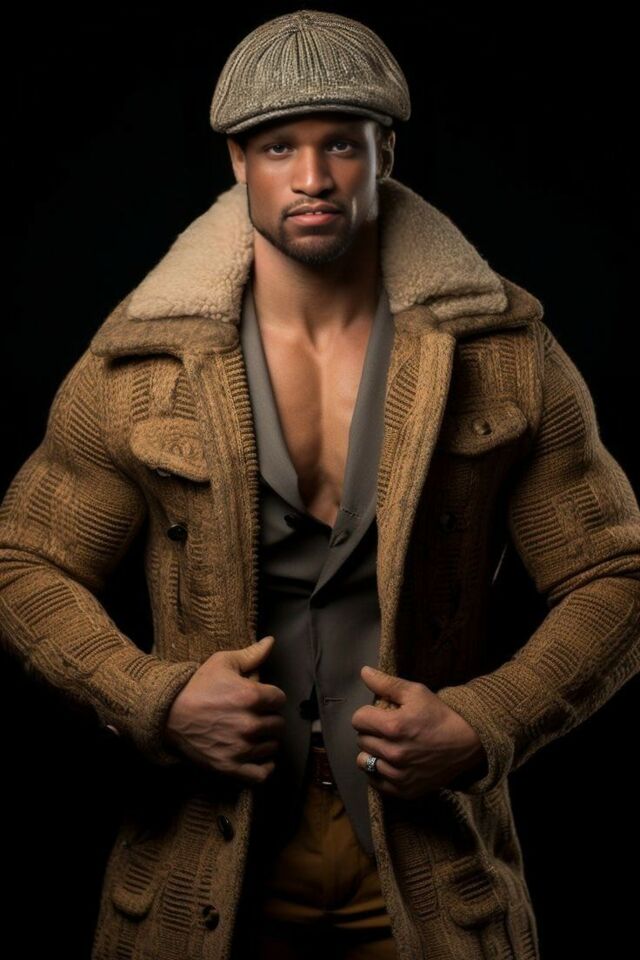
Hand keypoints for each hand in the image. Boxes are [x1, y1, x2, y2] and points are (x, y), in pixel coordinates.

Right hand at [163, 635, 285, 784]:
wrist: (168, 714)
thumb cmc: (197, 687)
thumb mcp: (223, 663)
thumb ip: (252, 654)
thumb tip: (271, 641)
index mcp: (251, 696)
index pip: (280, 699)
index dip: (270, 697)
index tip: (260, 699)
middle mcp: (250, 724)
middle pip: (278, 724)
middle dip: (268, 718)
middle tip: (254, 716)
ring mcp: (241, 748)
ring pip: (272, 747)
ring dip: (266, 740)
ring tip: (252, 733)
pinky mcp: (231, 767)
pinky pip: (262, 774)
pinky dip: (264, 767)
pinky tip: (258, 757)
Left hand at [351, 665, 486, 799]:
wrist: (467, 743)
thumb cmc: (439, 714)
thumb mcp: (416, 692)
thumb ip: (386, 683)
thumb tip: (363, 672)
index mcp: (393, 727)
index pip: (358, 719)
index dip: (367, 713)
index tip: (379, 714)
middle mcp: (393, 753)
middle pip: (361, 739)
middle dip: (370, 731)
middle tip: (386, 729)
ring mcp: (398, 775)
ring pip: (364, 761)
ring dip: (372, 752)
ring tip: (387, 746)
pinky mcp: (404, 790)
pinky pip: (374, 781)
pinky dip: (378, 772)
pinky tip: (390, 762)